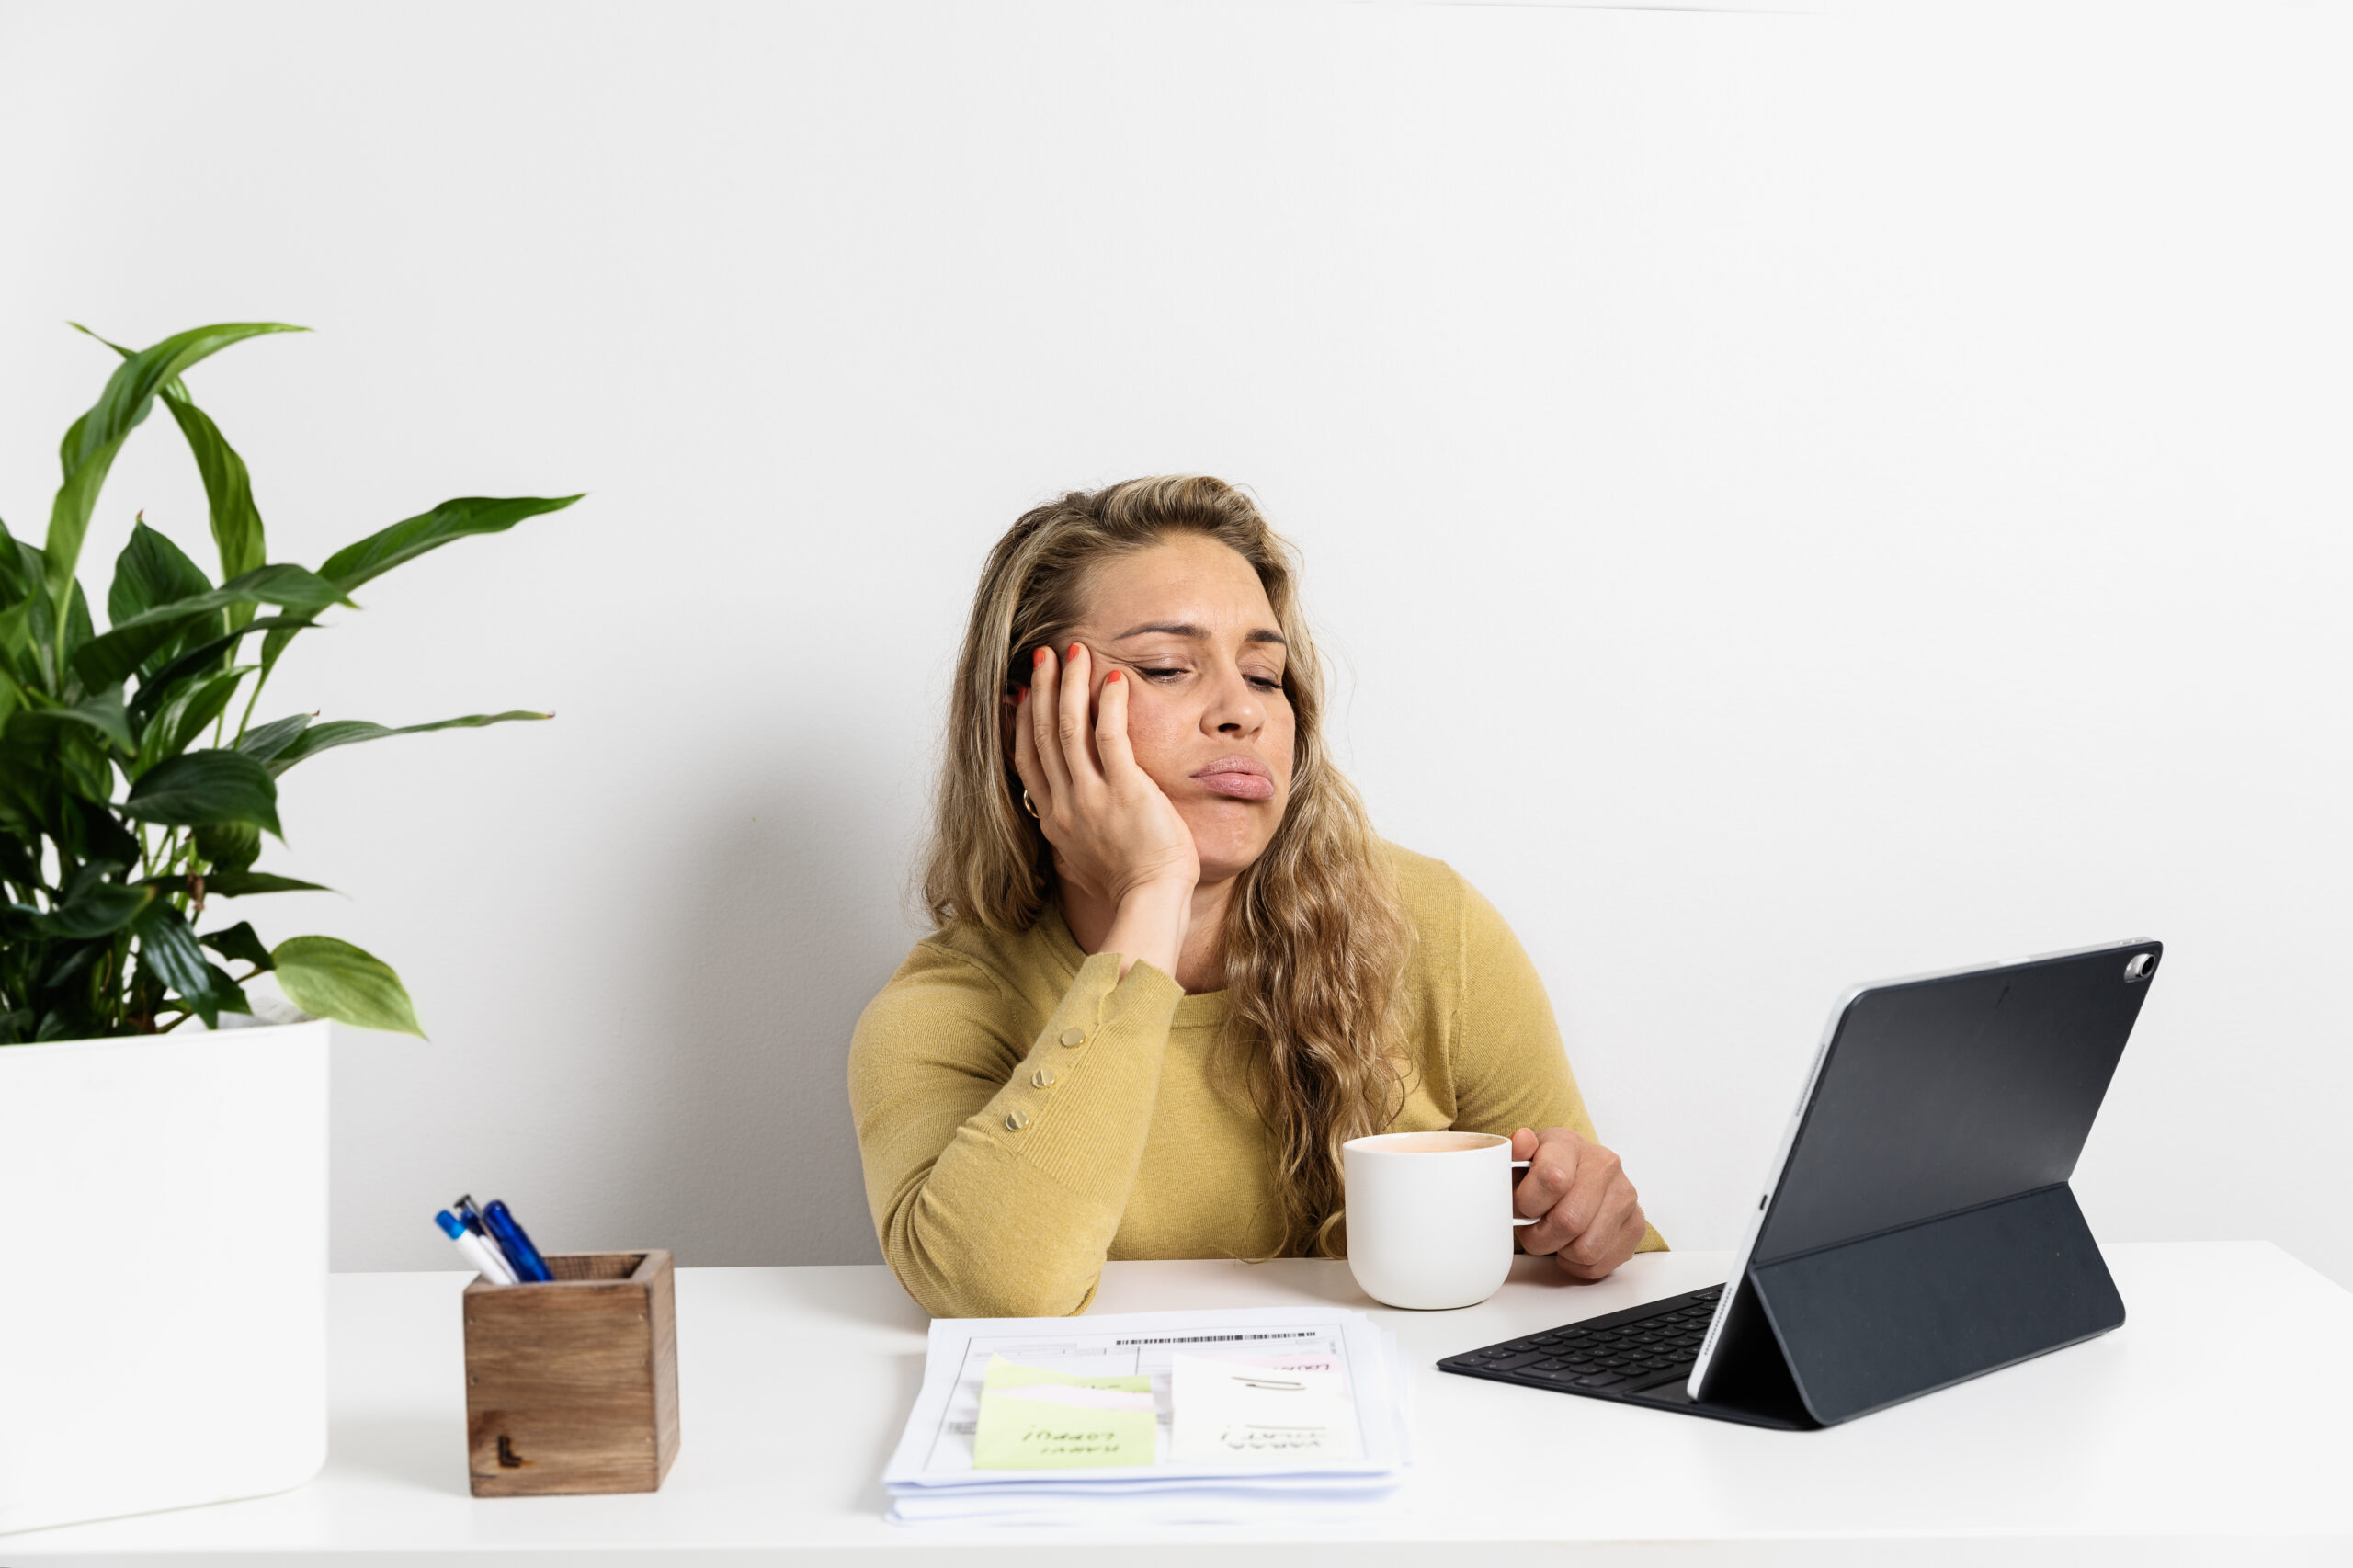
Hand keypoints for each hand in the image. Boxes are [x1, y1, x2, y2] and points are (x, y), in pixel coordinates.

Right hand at [1012, 642, 1199, 972]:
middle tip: (1044, 656)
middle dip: (1043, 690)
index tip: (1023, 692)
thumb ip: (1071, 839)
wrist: (1151, 902)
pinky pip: (1110, 736)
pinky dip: (1108, 703)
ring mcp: (1092, 796)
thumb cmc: (1129, 887)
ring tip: (1073, 652)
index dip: (1023, 721)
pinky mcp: (1126, 790)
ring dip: (1069, 685)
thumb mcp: (1084, 863)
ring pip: (1069, 728)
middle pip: (1043, 734)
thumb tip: (1064, 831)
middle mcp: (1065, 804)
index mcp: (1053, 819)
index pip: (1027, 759)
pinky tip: (1112, 678)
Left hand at [1510, 1126, 1646, 1280]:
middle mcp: (1605, 1165)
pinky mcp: (1636, 1224)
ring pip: (1586, 1249)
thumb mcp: (1518, 1160)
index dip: (1528, 1204)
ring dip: (1561, 1251)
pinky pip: (1600, 1264)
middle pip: (1569, 1222)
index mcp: (1570, 1144)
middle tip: (1534, 1229)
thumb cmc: (1540, 1173)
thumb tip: (1522, 1140)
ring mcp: (1625, 1194)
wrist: (1572, 1177)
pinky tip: (1572, 1244)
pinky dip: (1578, 1264)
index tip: (1523, 1206)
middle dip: (1541, 1237)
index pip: (1552, 1180)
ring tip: (1555, 1235)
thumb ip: (1513, 1152)